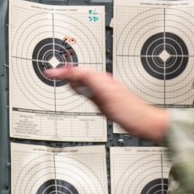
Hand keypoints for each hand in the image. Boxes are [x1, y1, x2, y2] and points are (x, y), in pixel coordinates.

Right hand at [44, 65, 168, 141]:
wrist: (144, 121)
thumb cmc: (130, 111)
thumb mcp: (107, 96)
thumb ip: (91, 84)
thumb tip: (75, 77)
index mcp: (102, 79)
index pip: (78, 72)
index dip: (62, 72)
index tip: (49, 73)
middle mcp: (104, 82)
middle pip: (80, 73)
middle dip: (65, 73)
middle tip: (51, 73)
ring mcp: (106, 90)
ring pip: (84, 80)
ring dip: (72, 78)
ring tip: (60, 78)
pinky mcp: (107, 99)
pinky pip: (89, 89)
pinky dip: (80, 87)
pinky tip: (78, 90)